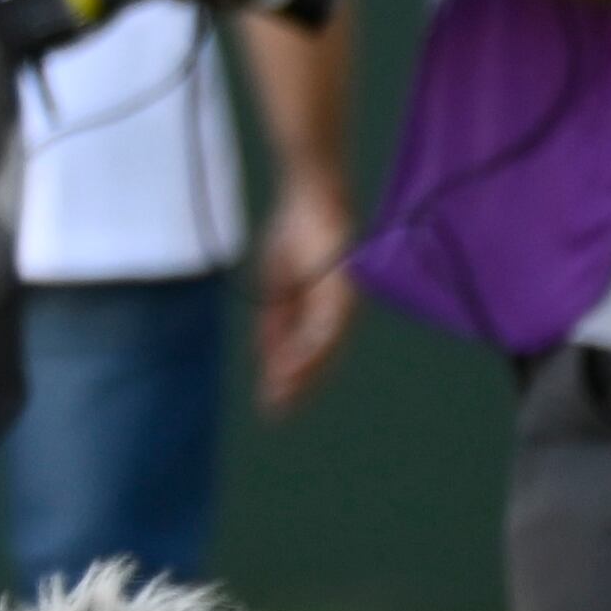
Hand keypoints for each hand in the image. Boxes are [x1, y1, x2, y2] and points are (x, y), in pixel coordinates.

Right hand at [251, 183, 357, 416]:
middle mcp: (340, 311)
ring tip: (280, 398)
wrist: (311, 197)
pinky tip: (289, 368)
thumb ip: (275, 319)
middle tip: (275, 413)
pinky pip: (323, 331)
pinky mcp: (343, 293)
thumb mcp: (276, 284)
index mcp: (324, 309)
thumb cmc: (294, 232)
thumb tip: (266, 356)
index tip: (270, 401)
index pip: (307, 352)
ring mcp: (344, 303)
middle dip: (296, 387)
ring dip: (300, 376)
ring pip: (323, 350)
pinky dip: (305, 352)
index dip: (288, 377)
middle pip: (320, 359)